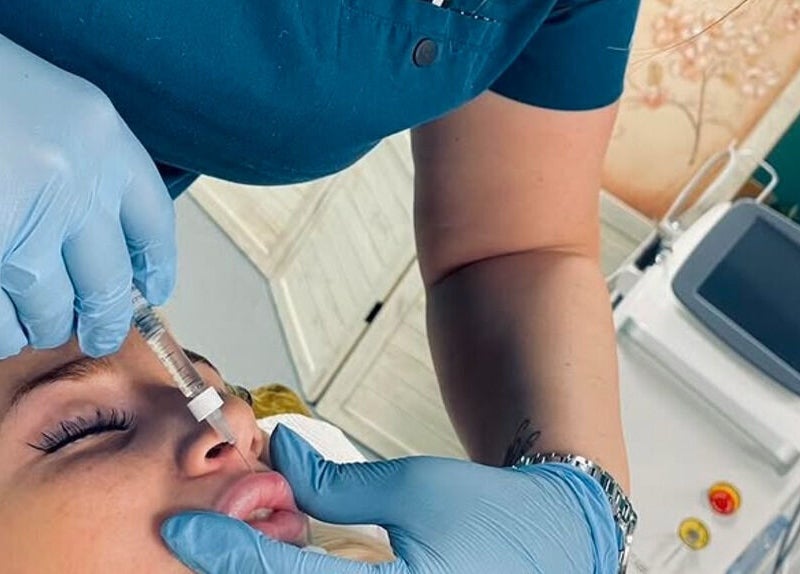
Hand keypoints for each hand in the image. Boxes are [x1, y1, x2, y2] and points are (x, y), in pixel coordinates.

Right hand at [0, 35, 174, 357]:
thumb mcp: (56, 113)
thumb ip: (88, 169)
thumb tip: (110, 247)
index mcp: (100, 136)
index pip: (154, 221)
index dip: (159, 265)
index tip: (155, 291)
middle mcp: (71, 181)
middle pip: (107, 281)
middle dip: (106, 320)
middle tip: (101, 334)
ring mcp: (20, 220)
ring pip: (51, 308)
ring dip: (47, 327)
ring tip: (38, 328)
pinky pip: (0, 314)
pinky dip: (3, 331)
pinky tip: (5, 329)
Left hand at [162, 425, 620, 572]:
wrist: (554, 541)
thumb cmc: (498, 516)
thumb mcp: (413, 487)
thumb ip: (338, 482)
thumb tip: (283, 458)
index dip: (229, 551)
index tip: (182, 532)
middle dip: (241, 572)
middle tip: (201, 545)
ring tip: (239, 552)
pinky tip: (287, 567)